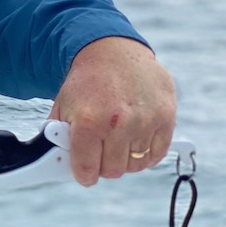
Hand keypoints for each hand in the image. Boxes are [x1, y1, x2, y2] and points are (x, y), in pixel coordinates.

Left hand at [48, 36, 176, 185]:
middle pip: (113, 170)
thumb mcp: (62, 107)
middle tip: (99, 154)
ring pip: (135, 165)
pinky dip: (145, 154)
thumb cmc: (86, 83)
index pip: (87, 168)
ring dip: (125, 159)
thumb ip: (59, 137)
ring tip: (116, 142)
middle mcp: (119, 123)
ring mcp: (145, 120)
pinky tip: (134, 142)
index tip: (85, 174)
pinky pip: (157, 154)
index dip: (84, 174)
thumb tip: (60, 163)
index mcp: (89, 121)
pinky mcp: (166, 118)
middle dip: (103, 166)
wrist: (113, 52)